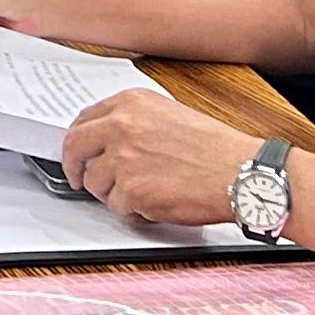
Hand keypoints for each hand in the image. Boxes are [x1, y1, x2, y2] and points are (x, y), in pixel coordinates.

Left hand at [57, 88, 253, 224]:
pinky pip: (117, 207)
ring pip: (95, 183)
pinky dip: (133, 211)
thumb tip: (108, 139)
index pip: (84, 120)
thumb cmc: (216, 149)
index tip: (77, 152)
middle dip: (74, 167)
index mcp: (131, 103)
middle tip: (79, 179)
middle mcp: (121, 126)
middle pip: (74, 148)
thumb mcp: (170, 115)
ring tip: (145, 192)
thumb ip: (134, 122)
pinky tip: (157, 203)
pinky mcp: (131, 190)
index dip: (78, 140)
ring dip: (113, 193)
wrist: (241, 173)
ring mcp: (123, 158)